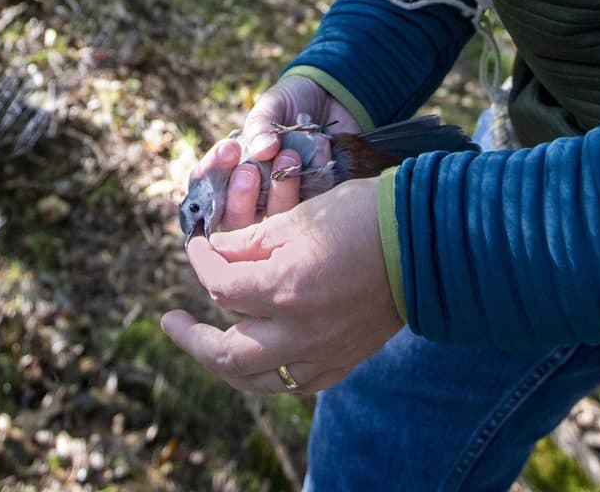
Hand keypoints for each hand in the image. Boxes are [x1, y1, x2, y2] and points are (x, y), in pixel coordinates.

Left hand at [162, 177, 401, 394]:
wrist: (427, 243)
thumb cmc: (364, 217)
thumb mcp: (300, 218)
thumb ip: (251, 242)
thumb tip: (217, 253)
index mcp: (283, 289)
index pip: (220, 286)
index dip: (200, 262)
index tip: (197, 245)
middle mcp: (298, 331)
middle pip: (226, 354)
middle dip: (192, 339)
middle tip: (172, 322)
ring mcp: (322, 352)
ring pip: (258, 380)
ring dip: (226, 366)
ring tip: (208, 347)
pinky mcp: (344, 360)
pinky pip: (296, 382)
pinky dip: (272, 373)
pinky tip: (262, 357)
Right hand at [186, 75, 360, 235]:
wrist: (334, 97)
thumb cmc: (292, 103)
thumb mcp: (271, 106)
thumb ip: (260, 127)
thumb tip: (262, 150)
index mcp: (231, 170)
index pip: (207, 184)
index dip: (213, 173)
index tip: (228, 149)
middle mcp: (254, 194)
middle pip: (236, 218)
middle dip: (239, 197)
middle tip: (249, 172)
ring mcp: (284, 204)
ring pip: (274, 219)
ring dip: (279, 193)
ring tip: (288, 156)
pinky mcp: (317, 205)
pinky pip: (313, 207)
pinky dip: (315, 180)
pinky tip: (321, 148)